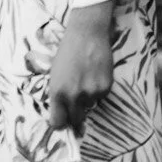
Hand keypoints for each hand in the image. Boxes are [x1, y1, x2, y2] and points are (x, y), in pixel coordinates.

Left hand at [46, 0, 115, 131]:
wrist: (86, 35)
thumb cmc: (67, 52)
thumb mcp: (55, 74)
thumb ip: (58, 94)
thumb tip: (63, 111)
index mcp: (57, 92)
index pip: (58, 122)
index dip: (59, 126)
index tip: (61, 126)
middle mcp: (74, 96)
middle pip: (75, 120)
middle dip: (75, 119)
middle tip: (75, 113)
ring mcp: (91, 93)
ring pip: (89, 106)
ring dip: (87, 99)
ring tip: (84, 78)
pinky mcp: (106, 88)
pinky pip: (100, 97)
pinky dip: (97, 90)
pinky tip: (94, 74)